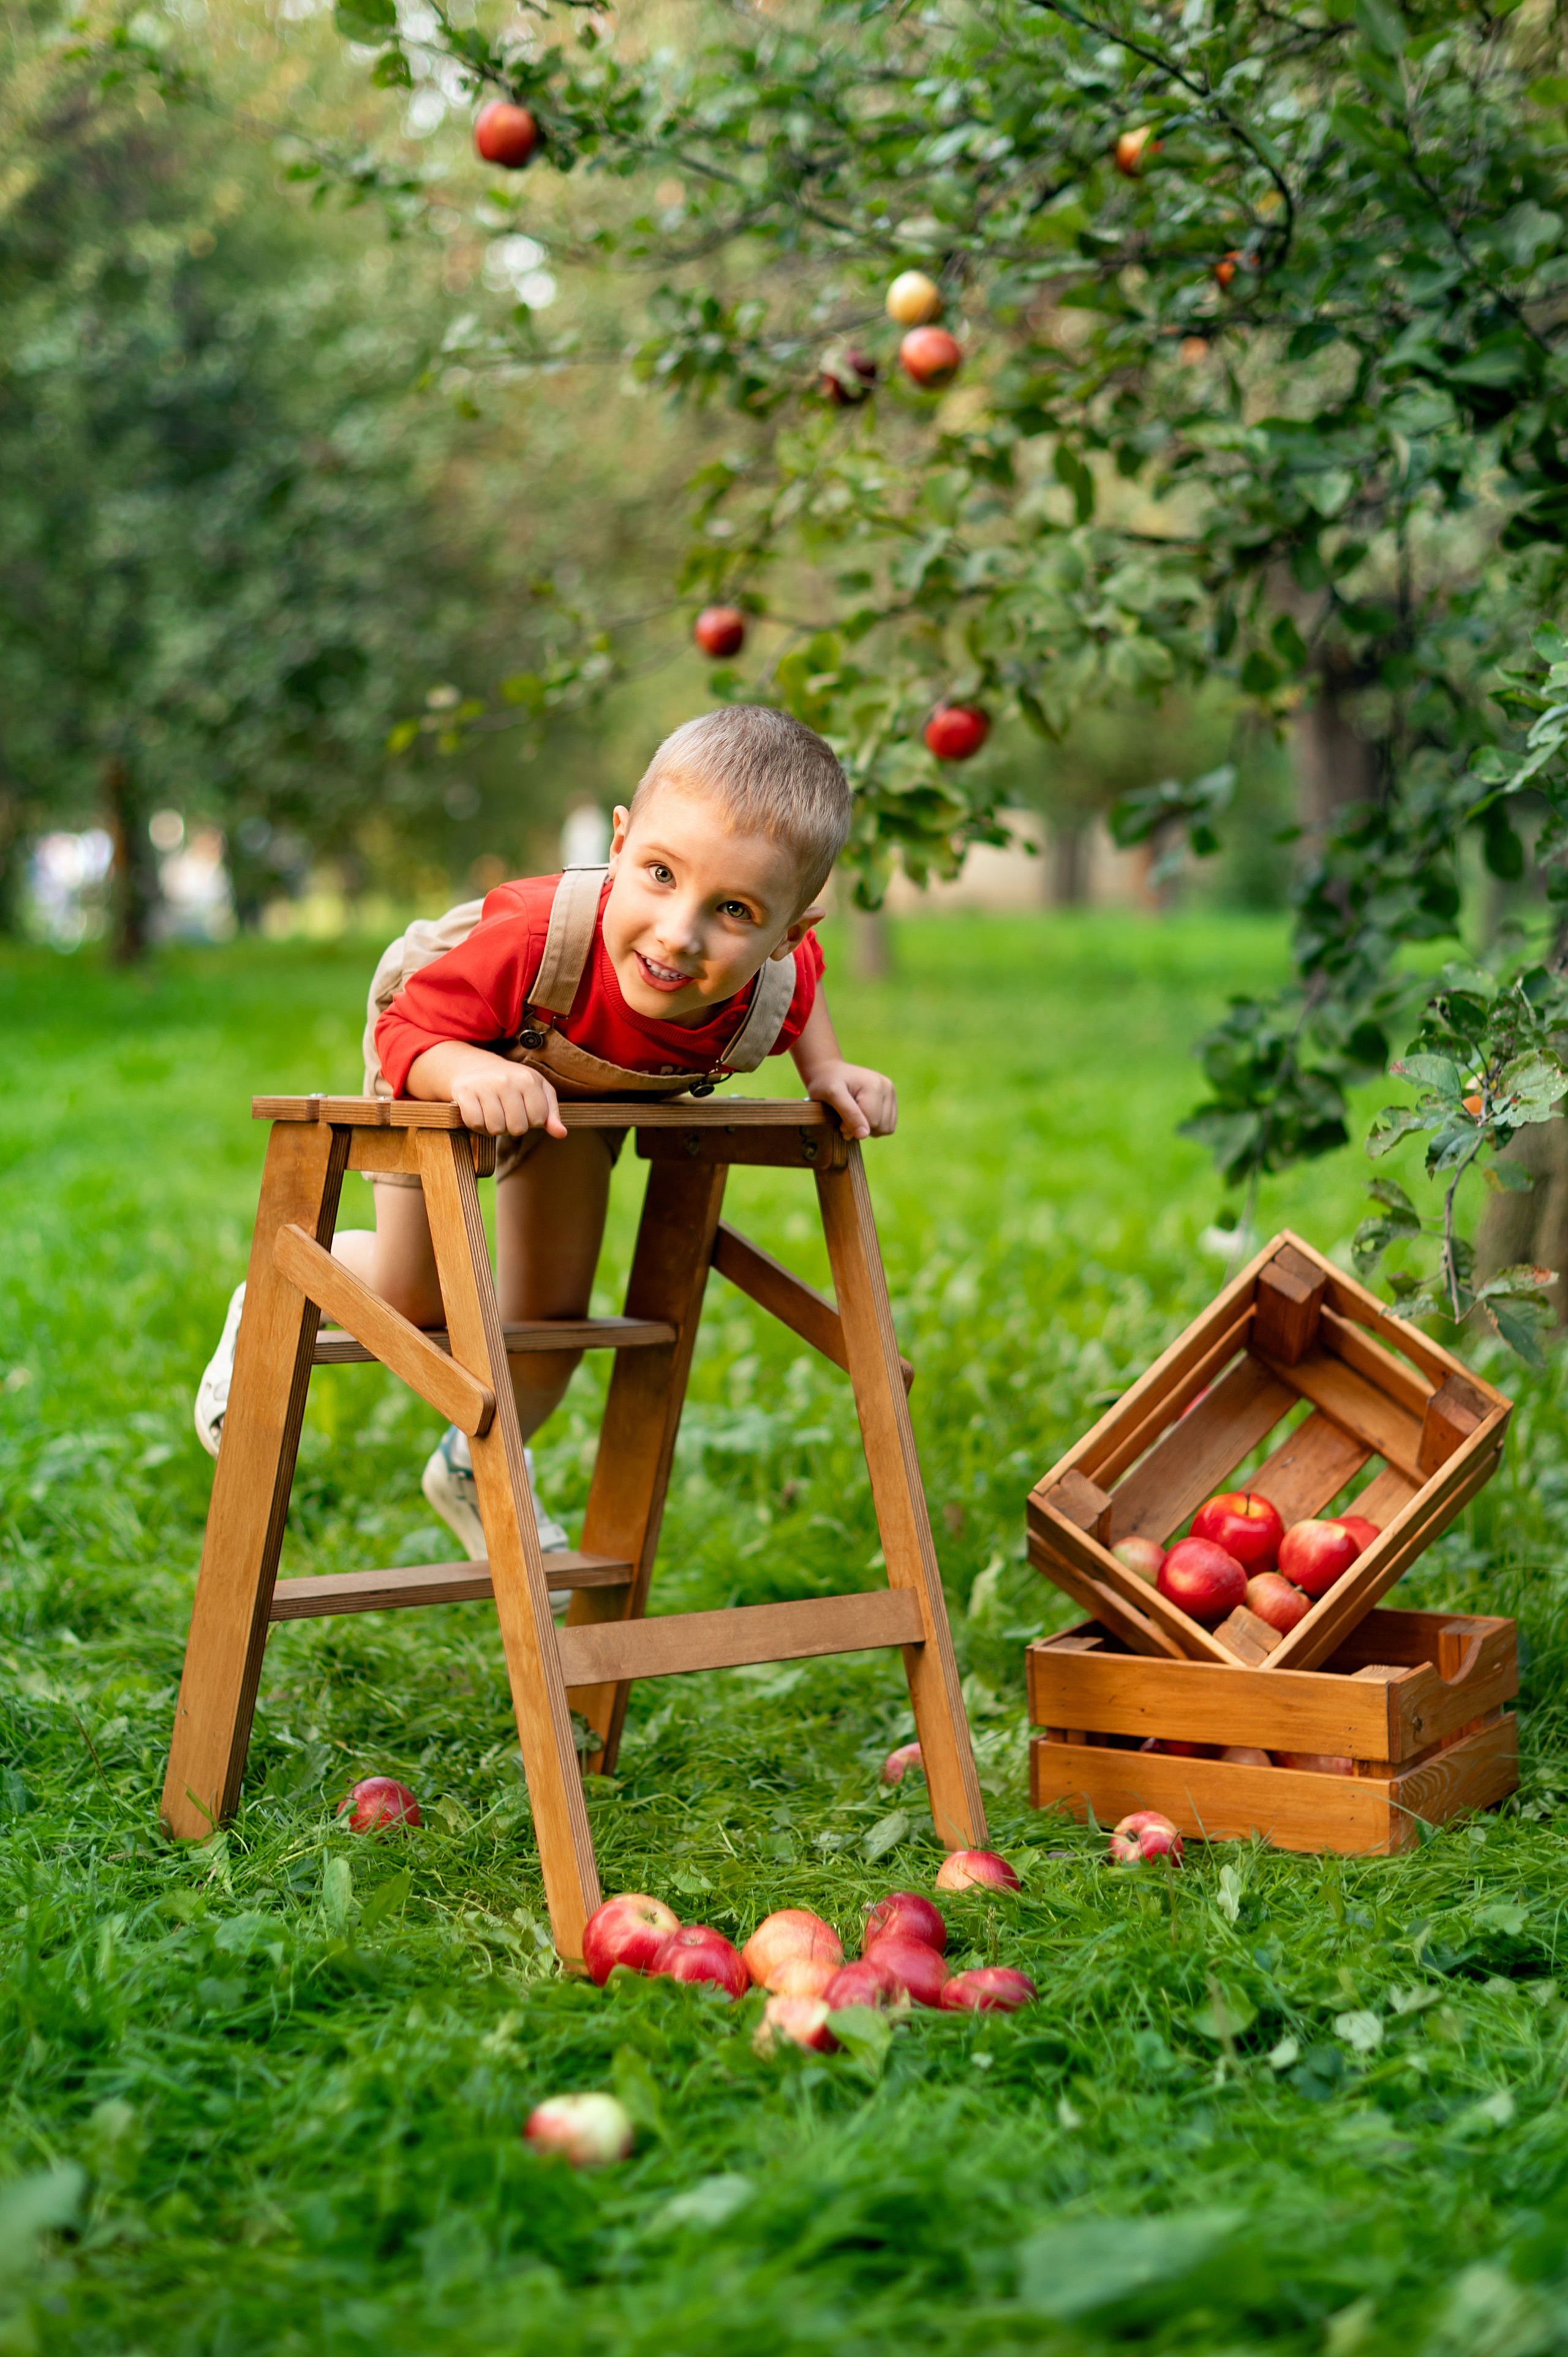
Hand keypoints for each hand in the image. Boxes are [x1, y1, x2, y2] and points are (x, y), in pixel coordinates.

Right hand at [407, 1043, 567, 1139]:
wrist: (475, 1067)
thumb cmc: (513, 1084)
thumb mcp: (537, 1092)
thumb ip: (551, 1114)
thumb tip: (561, 1134)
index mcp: (529, 1079)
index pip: (538, 1120)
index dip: (532, 1121)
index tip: (525, 1110)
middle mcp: (507, 1080)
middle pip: (517, 1128)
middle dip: (513, 1127)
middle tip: (507, 1113)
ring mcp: (484, 1085)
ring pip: (496, 1128)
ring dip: (495, 1127)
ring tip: (493, 1113)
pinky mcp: (464, 1091)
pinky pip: (475, 1124)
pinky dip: (478, 1125)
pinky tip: (480, 1113)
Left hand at [804, 1059, 896, 1140]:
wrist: (829, 1071)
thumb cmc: (826, 1082)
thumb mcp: (832, 1095)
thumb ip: (849, 1114)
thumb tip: (864, 1135)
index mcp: (875, 1085)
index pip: (872, 1121)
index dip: (853, 1128)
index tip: (839, 1123)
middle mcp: (887, 1087)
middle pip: (881, 1126)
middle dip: (861, 1128)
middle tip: (845, 1119)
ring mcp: (891, 1093)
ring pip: (887, 1128)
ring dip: (869, 1128)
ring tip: (854, 1116)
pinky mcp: (891, 1099)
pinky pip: (889, 1125)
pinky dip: (875, 1126)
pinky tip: (862, 1116)